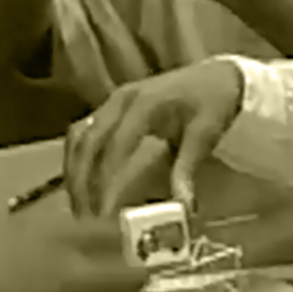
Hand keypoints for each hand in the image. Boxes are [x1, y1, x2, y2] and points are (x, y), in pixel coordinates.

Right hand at [66, 59, 244, 216]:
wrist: (219, 76)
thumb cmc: (213, 103)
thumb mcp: (205, 135)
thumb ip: (187, 169)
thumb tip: (182, 207)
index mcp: (146, 103)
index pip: (116, 145)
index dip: (105, 179)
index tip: (103, 211)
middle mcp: (123, 99)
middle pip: (89, 141)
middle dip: (82, 180)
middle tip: (84, 215)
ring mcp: (115, 100)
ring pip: (79, 135)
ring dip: (73, 170)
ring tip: (78, 204)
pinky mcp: (113, 105)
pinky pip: (84, 130)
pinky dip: (77, 156)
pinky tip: (79, 181)